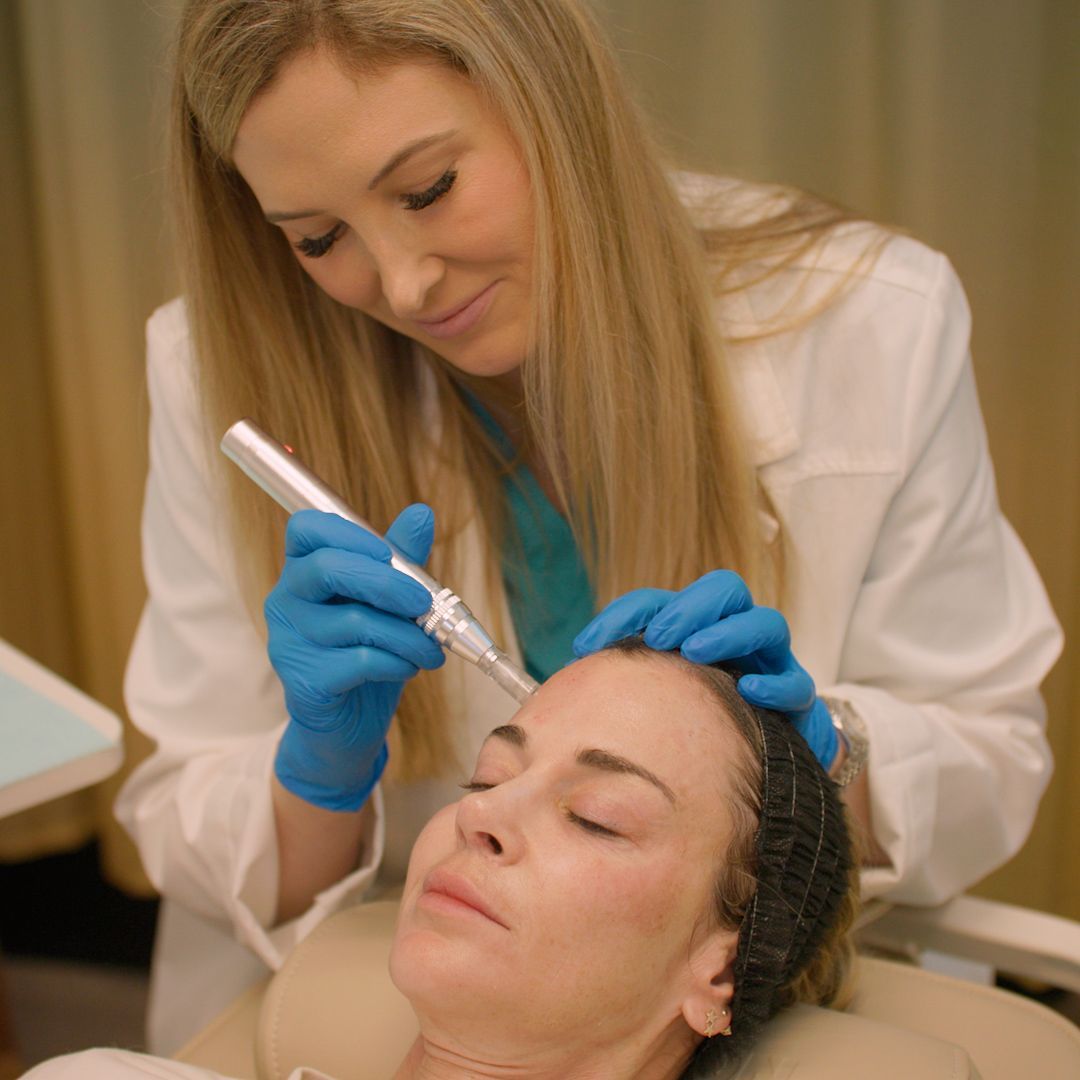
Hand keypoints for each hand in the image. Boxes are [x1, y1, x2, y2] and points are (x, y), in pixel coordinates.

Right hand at [266, 505, 444, 810]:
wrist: (351, 725)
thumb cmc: (367, 654)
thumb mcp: (389, 603)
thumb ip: (401, 559)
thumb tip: (421, 513)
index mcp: (303, 571)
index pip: (306, 529)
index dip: (349, 533)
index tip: (390, 553)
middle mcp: (285, 601)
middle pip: (329, 568)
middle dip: (390, 582)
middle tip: (425, 601)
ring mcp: (288, 642)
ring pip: (356, 621)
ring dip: (408, 635)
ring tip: (431, 648)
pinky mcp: (303, 682)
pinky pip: (360, 660)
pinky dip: (398, 662)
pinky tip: (409, 668)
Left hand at [572, 570, 837, 769]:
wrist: (760, 778)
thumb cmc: (696, 733)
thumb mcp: (652, 705)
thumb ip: (622, 687)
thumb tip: (571, 680)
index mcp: (696, 632)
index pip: (661, 602)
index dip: (627, 612)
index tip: (589, 644)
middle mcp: (736, 639)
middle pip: (726, 590)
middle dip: (691, 607)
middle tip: (661, 636)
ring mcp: (772, 666)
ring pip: (766, 624)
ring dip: (730, 632)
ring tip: (697, 651)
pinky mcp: (799, 706)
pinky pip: (798, 686)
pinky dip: (776, 684)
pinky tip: (750, 691)